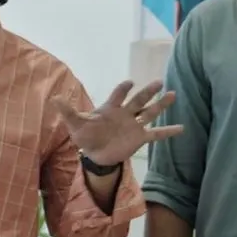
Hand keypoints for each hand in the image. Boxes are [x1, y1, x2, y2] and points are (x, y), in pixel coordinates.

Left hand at [53, 80, 184, 166]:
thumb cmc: (86, 136)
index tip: (129, 83)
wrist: (96, 154)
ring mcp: (134, 125)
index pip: (118, 95)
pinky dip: (168, 131)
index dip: (123, 89)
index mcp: (111, 107)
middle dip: (148, 92)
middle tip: (159, 82)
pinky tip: (182, 128)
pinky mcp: (140, 138)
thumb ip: (68, 111)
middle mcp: (125, 113)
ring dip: (161, 105)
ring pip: (150, 113)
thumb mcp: (75, 124)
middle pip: (139, 100)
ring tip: (173, 94)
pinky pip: (156, 134)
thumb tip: (54, 98)